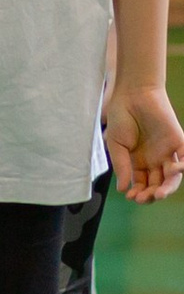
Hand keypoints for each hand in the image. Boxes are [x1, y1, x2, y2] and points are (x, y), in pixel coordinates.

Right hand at [105, 84, 183, 203]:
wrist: (133, 94)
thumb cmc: (121, 116)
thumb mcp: (115, 144)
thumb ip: (121, 165)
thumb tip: (123, 188)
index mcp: (138, 161)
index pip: (142, 183)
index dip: (138, 192)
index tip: (130, 197)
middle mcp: (155, 159)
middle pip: (158, 183)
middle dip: (151, 194)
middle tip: (143, 198)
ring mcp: (168, 152)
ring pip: (172, 177)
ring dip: (167, 188)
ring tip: (158, 194)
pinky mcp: (179, 142)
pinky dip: (183, 168)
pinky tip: (172, 170)